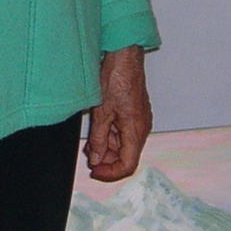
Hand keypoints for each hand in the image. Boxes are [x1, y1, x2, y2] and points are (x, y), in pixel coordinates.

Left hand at [84, 45, 151, 182]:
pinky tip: (98, 130)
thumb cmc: (117, 78)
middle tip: (89, 155)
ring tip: (90, 142)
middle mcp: (141, 128)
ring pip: (123, 144)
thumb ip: (99, 139)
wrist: (124, 57)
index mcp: (136, 131)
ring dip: (106, 146)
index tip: (95, 171)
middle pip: (125, 156)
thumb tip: (96, 158)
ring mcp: (139, 121)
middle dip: (106, 159)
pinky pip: (123, 132)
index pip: (128, 165)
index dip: (110, 173)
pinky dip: (110, 135)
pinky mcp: (134, 114)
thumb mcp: (101, 112)